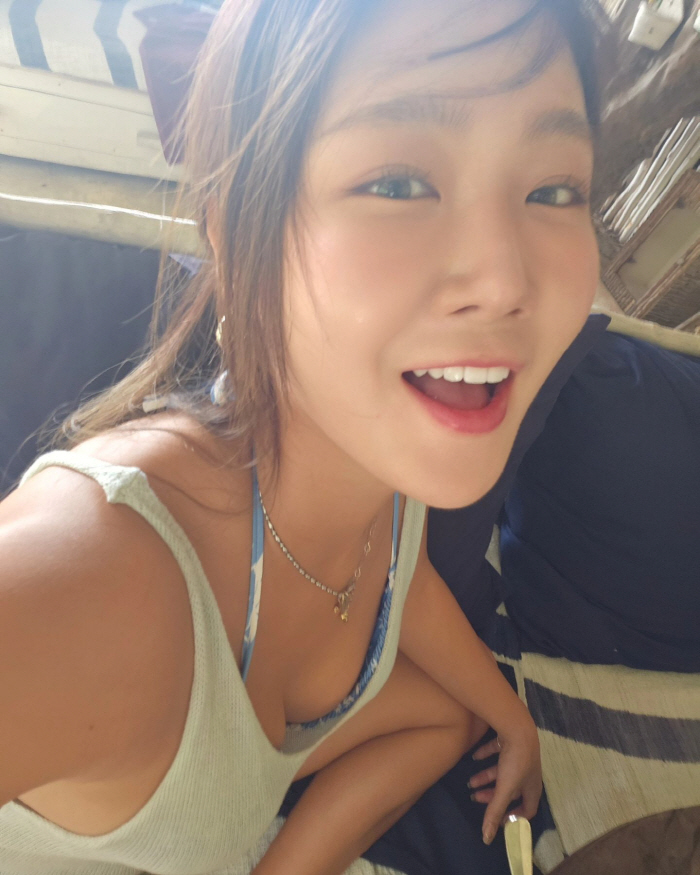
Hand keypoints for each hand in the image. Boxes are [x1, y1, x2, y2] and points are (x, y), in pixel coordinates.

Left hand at [469, 723, 541, 845]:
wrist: (517, 727)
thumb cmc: (516, 761)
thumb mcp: (504, 789)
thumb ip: (494, 812)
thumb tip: (487, 839)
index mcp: (531, 788)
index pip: (528, 809)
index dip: (515, 817)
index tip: (500, 821)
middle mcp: (528, 773)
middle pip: (511, 791)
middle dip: (493, 796)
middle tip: (475, 798)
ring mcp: (520, 757)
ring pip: (502, 772)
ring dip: (487, 777)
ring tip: (470, 781)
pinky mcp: (511, 742)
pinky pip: (498, 752)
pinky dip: (486, 756)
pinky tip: (474, 757)